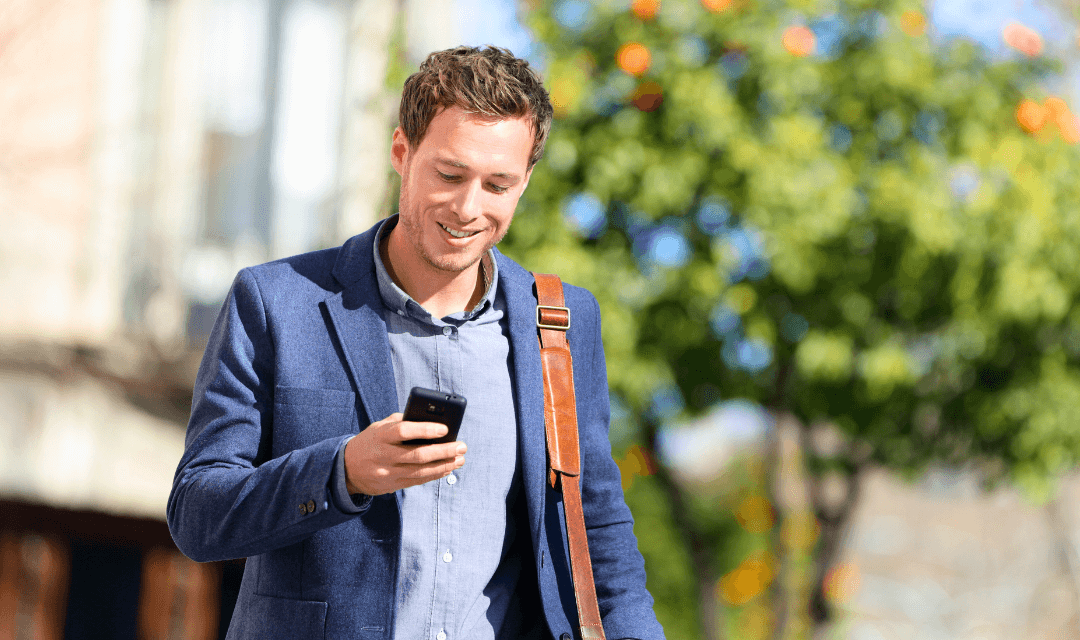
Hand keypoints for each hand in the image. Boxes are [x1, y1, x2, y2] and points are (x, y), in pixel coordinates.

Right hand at [344, 412, 465, 495]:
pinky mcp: (392, 485)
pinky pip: (417, 481)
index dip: (426, 430)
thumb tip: (432, 421)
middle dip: (444, 451)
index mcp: (380, 436)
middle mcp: (384, 455)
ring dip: (444, 465)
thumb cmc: (371, 441)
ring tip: (460, 459)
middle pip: (418, 455)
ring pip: (421, 471)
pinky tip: (447, 469)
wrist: (347, 468)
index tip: (445, 428)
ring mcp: (388, 473)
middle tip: (462, 446)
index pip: (404, 431)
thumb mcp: (380, 426)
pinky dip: (435, 475)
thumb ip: (402, 422)